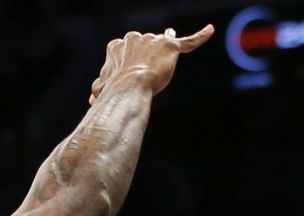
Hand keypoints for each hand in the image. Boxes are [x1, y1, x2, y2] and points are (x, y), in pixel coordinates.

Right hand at [90, 25, 213, 103]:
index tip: (124, 80)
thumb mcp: (101, 88)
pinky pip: (190, 41)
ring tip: (160, 64)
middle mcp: (135, 37)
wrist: (130, 87)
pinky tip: (210, 30)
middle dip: (144, 62)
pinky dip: (200, 36)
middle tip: (141, 79)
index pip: (124, 52)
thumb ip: (101, 86)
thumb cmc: (113, 91)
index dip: (126, 69)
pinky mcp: (172, 47)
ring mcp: (154, 40)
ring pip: (161, 46)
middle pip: (143, 48)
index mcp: (117, 45)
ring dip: (161, 58)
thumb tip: (92, 97)